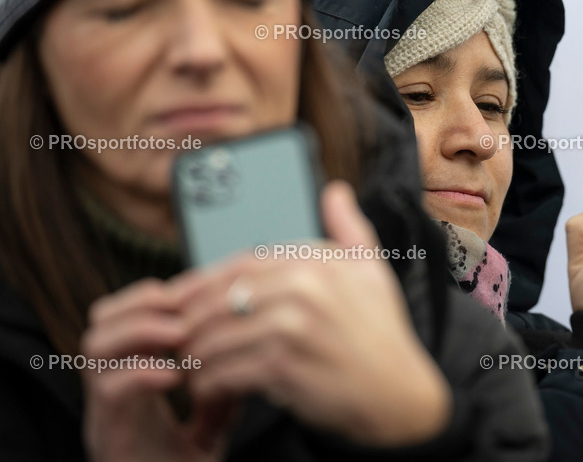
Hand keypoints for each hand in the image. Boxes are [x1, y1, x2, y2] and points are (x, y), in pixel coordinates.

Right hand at [81, 279, 235, 461]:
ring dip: (141, 330)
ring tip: (180, 334)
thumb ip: (226, 382)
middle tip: (186, 307)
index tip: (203, 290)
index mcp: (136, 375)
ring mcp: (106, 412)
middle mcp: (113, 388)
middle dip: (144, 302)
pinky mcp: (109, 437)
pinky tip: (176, 376)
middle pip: (101, 317)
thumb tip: (253, 343)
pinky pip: (110, 391)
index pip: (131, 311)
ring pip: (93, 346)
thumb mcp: (215, 417)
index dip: (164, 293)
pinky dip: (143, 373)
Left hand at [172, 181, 451, 446]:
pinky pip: (227, 371)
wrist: (399, 394)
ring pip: (218, 336)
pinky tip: (211, 387)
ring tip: (192, 365)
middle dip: (192, 319)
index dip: (204, 282)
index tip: (183, 299)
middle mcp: (302, 289)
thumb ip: (349, 228)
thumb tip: (336, 192)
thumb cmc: (383, 334)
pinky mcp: (284, 368)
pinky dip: (211, 382)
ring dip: (197, 354)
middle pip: (221, 298)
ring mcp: (292, 328)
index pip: (240, 264)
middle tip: (178, 336)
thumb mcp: (372, 270)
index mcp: (316, 262)